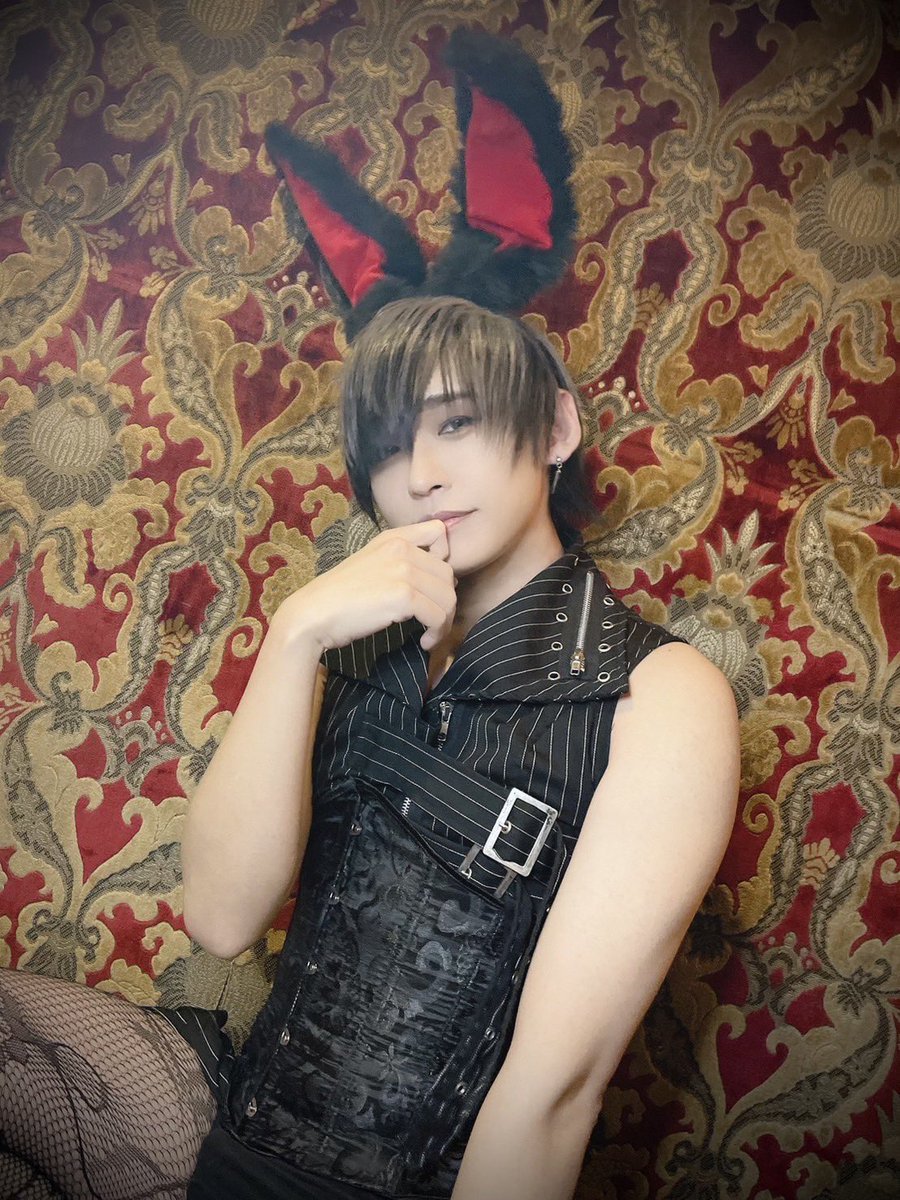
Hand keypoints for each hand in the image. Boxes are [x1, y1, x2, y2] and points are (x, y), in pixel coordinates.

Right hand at [276, 520, 456, 652]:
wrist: (313, 614)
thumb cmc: (340, 597)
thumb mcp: (371, 564)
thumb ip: (400, 561)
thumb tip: (441, 579)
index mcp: (393, 538)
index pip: (440, 533)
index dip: (445, 558)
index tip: (430, 584)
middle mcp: (401, 549)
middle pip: (449, 574)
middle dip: (445, 601)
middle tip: (432, 621)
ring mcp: (403, 571)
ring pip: (448, 598)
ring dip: (444, 622)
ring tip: (430, 635)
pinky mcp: (403, 596)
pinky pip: (438, 617)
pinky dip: (436, 634)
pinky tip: (424, 642)